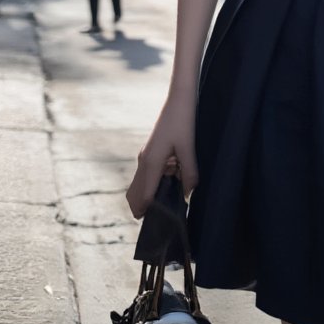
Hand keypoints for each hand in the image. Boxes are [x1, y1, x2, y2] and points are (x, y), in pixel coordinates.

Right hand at [126, 93, 197, 219]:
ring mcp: (144, 158)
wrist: (179, 99)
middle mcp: (143, 162)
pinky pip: (145, 177)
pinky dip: (153, 185)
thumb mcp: (189, 148)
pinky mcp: (149, 153)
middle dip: (145, 210)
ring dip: (149, 196)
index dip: (151, 213)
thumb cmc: (183, 121)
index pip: (144, 198)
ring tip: (170, 200)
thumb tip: (188, 196)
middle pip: (134, 197)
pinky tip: (172, 182)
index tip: (163, 224)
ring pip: (138, 188)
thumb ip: (189, 174)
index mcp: (151, 163)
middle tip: (165, 216)